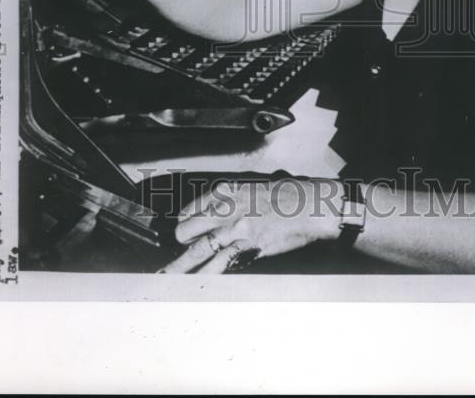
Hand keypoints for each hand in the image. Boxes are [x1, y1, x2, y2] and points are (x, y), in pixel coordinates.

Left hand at [158, 178, 341, 273]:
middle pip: (187, 231)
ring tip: (165, 278)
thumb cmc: (287, 195)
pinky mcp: (246, 248)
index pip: (190, 210)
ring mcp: (234, 230)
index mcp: (225, 191)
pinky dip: (206, 277)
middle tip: (179, 255)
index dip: (185, 224)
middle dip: (182, 244)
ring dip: (180, 268)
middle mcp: (224, 209)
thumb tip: (218, 217)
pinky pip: (219, 266)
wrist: (309, 206)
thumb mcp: (252, 188)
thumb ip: (231, 201)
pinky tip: (195, 285)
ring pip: (198, 252)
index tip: (184, 233)